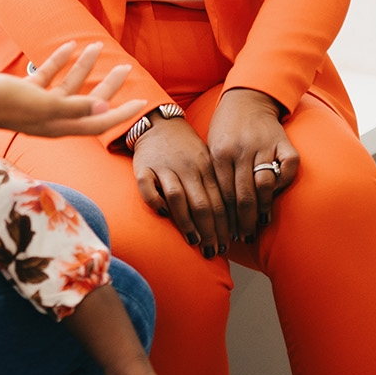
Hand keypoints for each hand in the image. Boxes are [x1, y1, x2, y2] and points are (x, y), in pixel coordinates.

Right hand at [0, 41, 146, 138]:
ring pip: (68, 85)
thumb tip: (103, 110)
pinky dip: (59, 62)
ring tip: (96, 46)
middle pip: (88, 102)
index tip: (142, 102)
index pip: (99, 122)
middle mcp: (52, 118)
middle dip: (107, 85)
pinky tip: (67, 46)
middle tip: (125, 67)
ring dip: (83, 66)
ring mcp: (38, 105)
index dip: (122, 113)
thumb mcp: (41, 104)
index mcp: (60, 125)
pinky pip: (48, 77)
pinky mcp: (24, 92)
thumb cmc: (3, 102)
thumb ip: (73, 108)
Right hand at [132, 117, 229, 256]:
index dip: (224, 226)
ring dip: (187, 223)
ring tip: (194, 241)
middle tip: (212, 251)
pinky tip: (162, 214)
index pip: (219, 201)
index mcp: (206, 167)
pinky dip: (155, 201)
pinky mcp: (143, 167)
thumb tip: (232, 220)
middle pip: (202, 204)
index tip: (227, 246)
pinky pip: (147, 187)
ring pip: (177, 198)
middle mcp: (187, 168)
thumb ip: (216, 185)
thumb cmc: (186, 148)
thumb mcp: (207, 160)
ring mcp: (165, 167)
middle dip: (209, 231)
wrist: (158, 122)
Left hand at [207, 87, 297, 240]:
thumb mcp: (212, 148)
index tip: (228, 233)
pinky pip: (289, 167)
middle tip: (246, 236)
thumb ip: (216, 174)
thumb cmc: (225, 128)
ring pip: (265, 185)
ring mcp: (264, 146)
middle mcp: (241, 151)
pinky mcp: (284, 142)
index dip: (227, 217)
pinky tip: (277, 194)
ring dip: (263, 208)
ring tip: (261, 222)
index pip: (224, 193)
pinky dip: (284, 182)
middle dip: (244, 220)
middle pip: (243, 194)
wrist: (246, 98)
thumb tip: (214, 209)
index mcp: (220, 153)